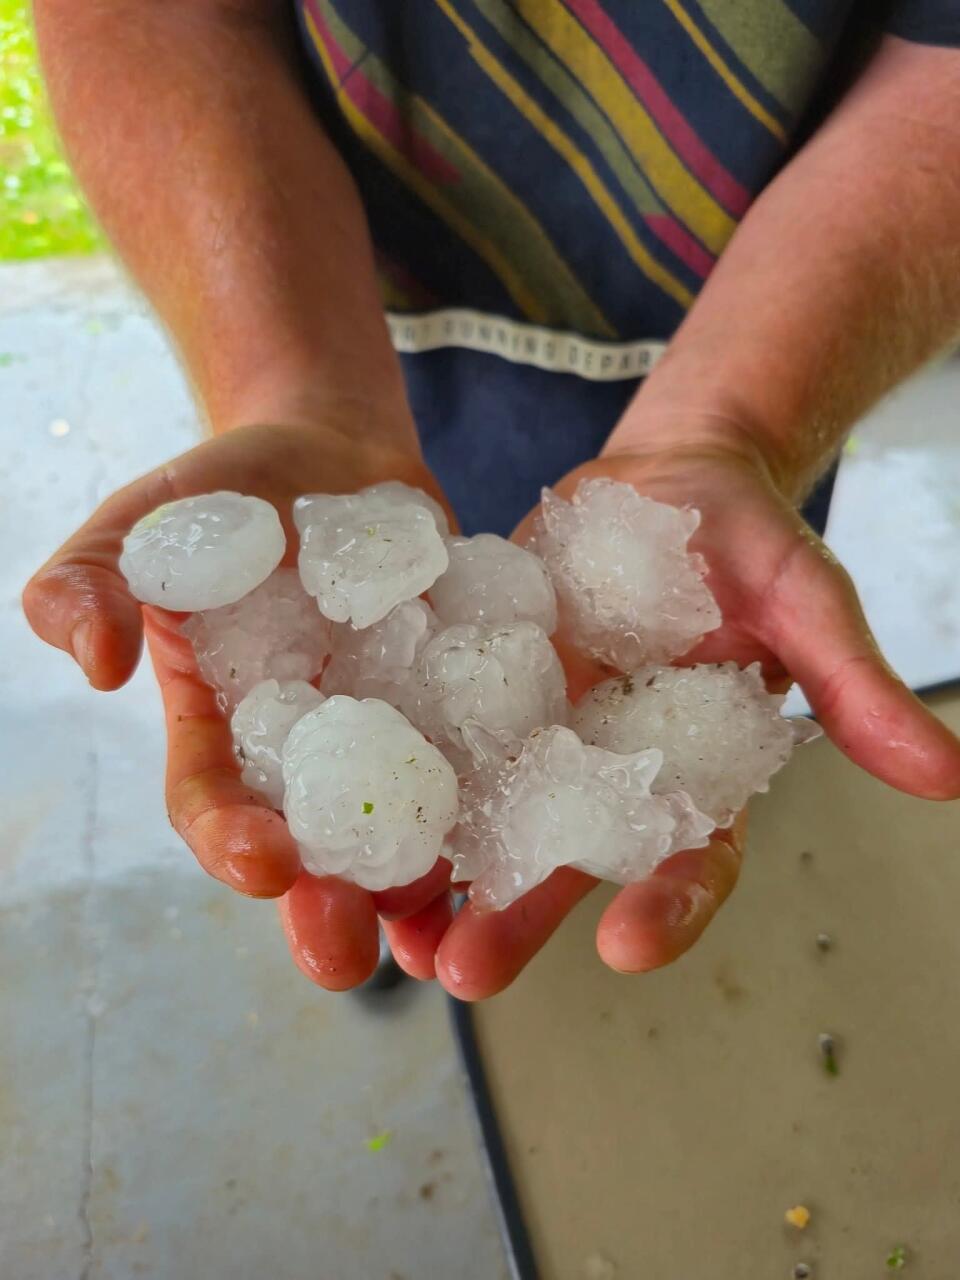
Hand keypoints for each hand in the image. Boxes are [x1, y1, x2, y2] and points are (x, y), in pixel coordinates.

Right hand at [23, 420, 456, 989]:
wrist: (333, 451)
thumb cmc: (225, 486)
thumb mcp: (140, 522)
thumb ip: (92, 580)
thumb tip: (96, 664)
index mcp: (221, 723)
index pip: (213, 798)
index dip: (229, 839)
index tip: (263, 864)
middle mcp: (304, 748)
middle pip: (311, 843)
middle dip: (325, 906)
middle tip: (343, 959)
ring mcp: (387, 731)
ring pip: (401, 829)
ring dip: (417, 890)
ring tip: (446, 945)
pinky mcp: (454, 703)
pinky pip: (479, 760)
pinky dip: (499, 806)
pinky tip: (527, 848)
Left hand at [433, 436, 959, 999]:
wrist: (666, 480)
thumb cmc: (748, 538)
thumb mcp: (805, 598)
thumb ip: (852, 686)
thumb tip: (946, 779)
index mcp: (697, 770)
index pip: (690, 856)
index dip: (667, 904)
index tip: (627, 944)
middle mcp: (611, 770)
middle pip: (566, 859)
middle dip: (517, 917)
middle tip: (462, 970)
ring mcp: (540, 733)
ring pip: (487, 821)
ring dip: (438, 879)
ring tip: (385, 926)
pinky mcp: (482, 686)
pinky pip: (437, 740)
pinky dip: (398, 780)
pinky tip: (347, 815)